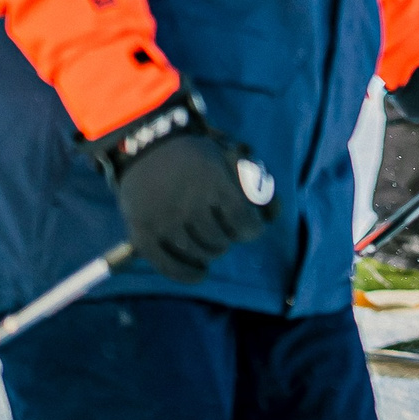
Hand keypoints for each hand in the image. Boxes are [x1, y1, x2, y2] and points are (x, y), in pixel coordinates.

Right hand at [88, 92, 276, 283]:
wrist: (146, 146)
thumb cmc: (195, 154)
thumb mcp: (228, 156)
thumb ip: (254, 181)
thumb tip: (275, 210)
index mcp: (214, 183)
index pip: (244, 222)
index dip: (252, 229)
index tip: (251, 228)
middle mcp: (189, 205)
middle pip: (221, 240)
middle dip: (228, 238)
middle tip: (225, 232)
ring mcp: (164, 222)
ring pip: (199, 253)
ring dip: (210, 252)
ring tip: (211, 245)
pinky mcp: (143, 235)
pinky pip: (169, 265)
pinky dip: (187, 274)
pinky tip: (200, 273)